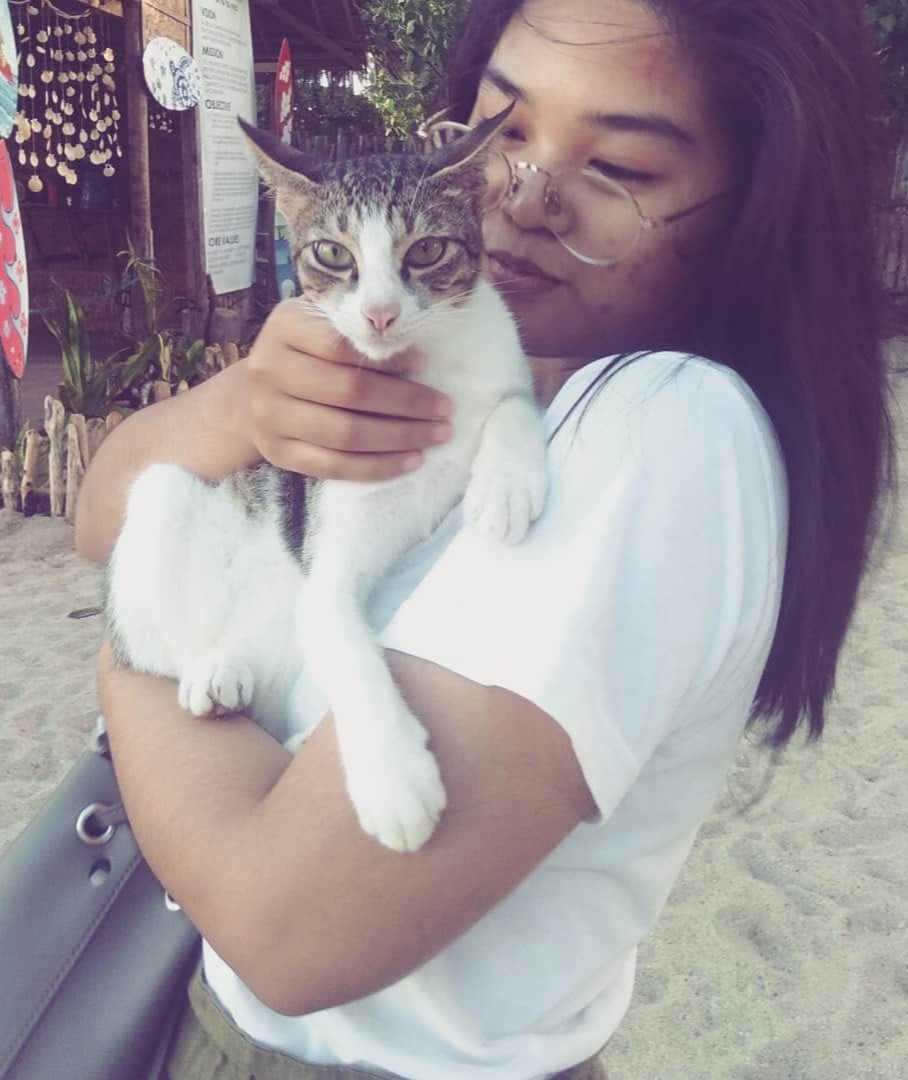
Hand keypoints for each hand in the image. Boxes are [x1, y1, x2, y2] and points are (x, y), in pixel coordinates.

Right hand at [244, 299, 451, 480]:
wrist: (250, 395)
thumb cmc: (303, 354)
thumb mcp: (320, 326)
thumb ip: (356, 333)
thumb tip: (415, 359)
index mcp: (284, 327)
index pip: (341, 345)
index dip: (387, 358)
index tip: (426, 364)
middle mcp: (270, 370)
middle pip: (349, 392)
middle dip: (406, 403)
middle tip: (445, 410)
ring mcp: (270, 416)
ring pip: (345, 434)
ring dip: (399, 437)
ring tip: (436, 435)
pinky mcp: (278, 453)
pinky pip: (334, 466)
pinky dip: (377, 467)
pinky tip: (410, 461)